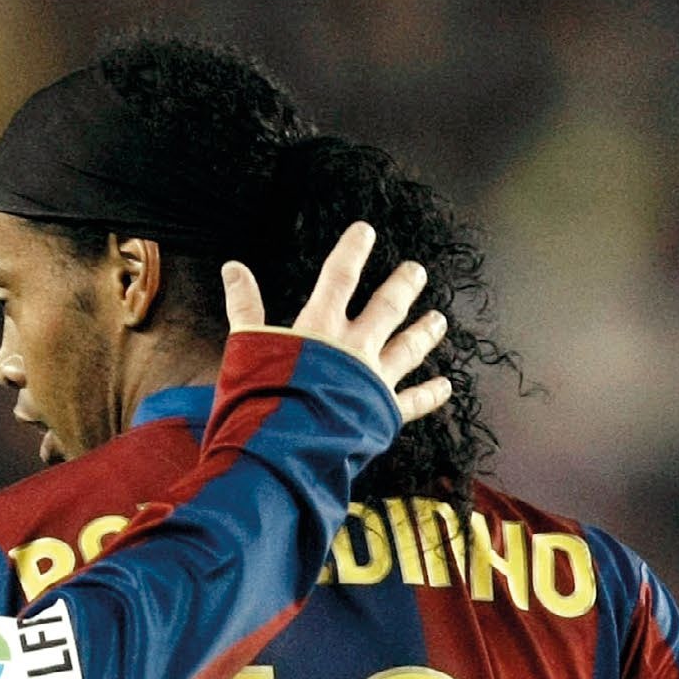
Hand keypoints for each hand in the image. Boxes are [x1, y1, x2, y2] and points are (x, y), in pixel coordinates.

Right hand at [222, 222, 451, 428]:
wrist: (286, 447)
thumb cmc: (261, 398)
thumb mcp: (246, 345)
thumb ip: (244, 306)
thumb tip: (232, 267)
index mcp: (321, 327)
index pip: (340, 277)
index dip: (352, 251)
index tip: (365, 231)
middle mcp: (354, 347)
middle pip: (386, 308)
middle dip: (402, 286)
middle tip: (416, 272)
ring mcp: (373, 379)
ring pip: (407, 349)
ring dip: (423, 332)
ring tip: (439, 320)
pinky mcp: (383, 413)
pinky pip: (412, 401)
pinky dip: (430, 394)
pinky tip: (446, 385)